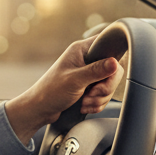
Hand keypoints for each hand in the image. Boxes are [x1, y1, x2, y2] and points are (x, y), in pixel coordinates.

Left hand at [4, 39, 124, 144]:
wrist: (40, 110)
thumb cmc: (51, 91)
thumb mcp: (75, 80)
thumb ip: (96, 71)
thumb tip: (115, 63)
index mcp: (81, 50)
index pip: (107, 44)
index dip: (112, 59)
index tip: (107, 74)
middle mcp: (86, 59)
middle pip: (114, 70)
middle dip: (105, 87)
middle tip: (92, 94)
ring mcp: (88, 74)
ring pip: (109, 85)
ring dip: (99, 98)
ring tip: (84, 102)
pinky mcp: (89, 87)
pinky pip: (104, 95)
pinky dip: (97, 103)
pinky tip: (85, 106)